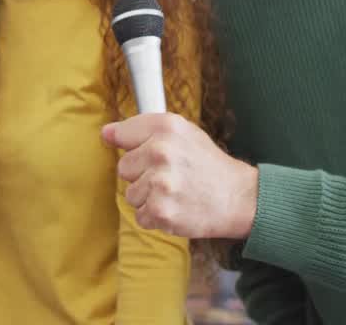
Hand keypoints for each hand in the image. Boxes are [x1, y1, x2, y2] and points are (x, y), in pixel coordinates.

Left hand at [102, 113, 258, 239]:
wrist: (239, 198)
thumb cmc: (207, 164)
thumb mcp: (183, 133)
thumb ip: (144, 129)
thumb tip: (106, 133)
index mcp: (166, 128)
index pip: (120, 134)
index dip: (129, 145)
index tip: (140, 152)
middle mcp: (161, 152)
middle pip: (123, 168)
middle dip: (142, 174)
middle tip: (170, 176)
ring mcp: (161, 183)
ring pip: (130, 194)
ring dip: (149, 198)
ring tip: (175, 193)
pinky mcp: (161, 211)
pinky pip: (140, 215)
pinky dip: (156, 217)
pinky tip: (177, 207)